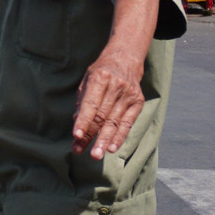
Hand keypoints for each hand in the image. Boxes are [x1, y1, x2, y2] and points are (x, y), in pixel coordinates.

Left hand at [71, 45, 144, 159]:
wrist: (125, 60)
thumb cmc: (101, 73)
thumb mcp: (87, 80)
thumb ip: (82, 101)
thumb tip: (77, 123)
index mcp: (100, 78)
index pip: (90, 104)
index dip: (83, 121)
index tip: (76, 136)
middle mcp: (115, 86)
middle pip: (102, 116)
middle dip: (90, 135)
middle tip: (80, 151)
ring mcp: (128, 95)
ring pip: (114, 122)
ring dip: (103, 140)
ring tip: (95, 155)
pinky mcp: (138, 102)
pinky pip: (128, 123)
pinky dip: (119, 137)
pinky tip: (111, 148)